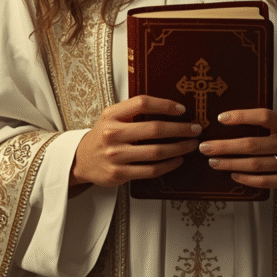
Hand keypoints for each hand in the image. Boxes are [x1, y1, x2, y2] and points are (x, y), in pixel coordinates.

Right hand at [70, 96, 200, 188]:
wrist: (81, 159)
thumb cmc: (102, 135)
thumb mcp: (111, 116)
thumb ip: (133, 110)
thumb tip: (168, 107)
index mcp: (111, 115)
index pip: (142, 103)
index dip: (165, 105)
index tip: (181, 109)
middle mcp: (112, 133)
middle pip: (154, 129)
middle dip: (180, 129)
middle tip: (194, 128)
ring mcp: (115, 155)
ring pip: (156, 152)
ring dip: (179, 148)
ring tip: (191, 144)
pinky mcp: (119, 174)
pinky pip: (150, 170)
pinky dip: (168, 165)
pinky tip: (178, 160)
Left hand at [198, 108, 276, 191]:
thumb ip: (267, 125)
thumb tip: (232, 121)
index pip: (264, 116)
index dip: (242, 116)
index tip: (221, 118)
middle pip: (253, 145)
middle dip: (225, 146)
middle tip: (206, 147)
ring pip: (255, 165)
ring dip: (230, 164)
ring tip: (214, 161)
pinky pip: (264, 181)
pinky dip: (246, 178)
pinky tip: (233, 174)